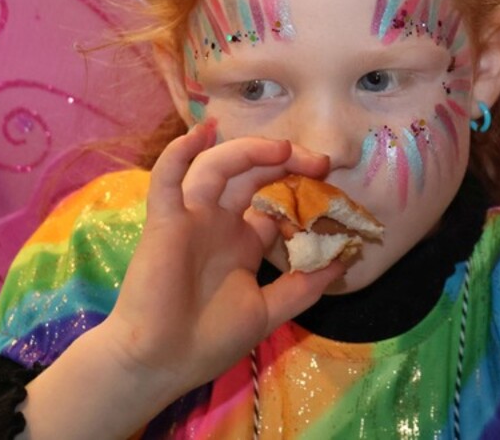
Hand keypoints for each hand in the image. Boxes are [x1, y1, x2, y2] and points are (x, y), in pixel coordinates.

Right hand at [100, 123, 342, 397]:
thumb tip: (342, 264)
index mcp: (243, 241)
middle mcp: (220, 223)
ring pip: (219, 167)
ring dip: (249, 151)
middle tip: (320, 162)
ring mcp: (192, 218)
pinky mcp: (165, 221)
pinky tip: (202, 133)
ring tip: (283, 149)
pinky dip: (180, 152)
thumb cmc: (206, 342)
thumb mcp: (267, 311)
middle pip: (253, 176)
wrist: (157, 366)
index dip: (303, 194)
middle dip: (286, 162)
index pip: (276, 204)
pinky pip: (168, 178)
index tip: (334, 193)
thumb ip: (302, 287)